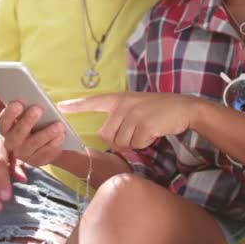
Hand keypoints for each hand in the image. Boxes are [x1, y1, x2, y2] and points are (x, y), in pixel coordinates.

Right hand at [0, 101, 65, 166]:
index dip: (10, 113)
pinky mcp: (35, 161)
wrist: (46, 139)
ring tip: (58, 125)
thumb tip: (38, 101)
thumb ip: (31, 107)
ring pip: (32, 145)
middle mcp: (11, 142)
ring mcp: (22, 154)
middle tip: (38, 109)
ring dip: (46, 134)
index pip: (4, 120)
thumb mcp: (32, 112)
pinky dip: (54, 145)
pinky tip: (61, 136)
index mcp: (7, 127)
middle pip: (16, 134)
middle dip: (27, 121)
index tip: (19, 103)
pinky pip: (44, 154)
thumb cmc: (37, 120)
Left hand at [58, 92, 197, 150]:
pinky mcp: (144, 125)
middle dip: (119, 140)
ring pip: (120, 142)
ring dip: (133, 142)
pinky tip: (153, 133)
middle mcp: (123, 105)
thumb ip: (120, 118)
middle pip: (106, 135)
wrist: (184, 108)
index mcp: (119, 99)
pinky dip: (144, 143)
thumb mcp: (136, 106)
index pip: (93, 101)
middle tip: (136, 132)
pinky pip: (135, 144)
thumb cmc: (158, 109)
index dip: (77, 106)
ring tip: (146, 130)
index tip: (60, 106)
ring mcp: (134, 114)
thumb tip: (107, 138)